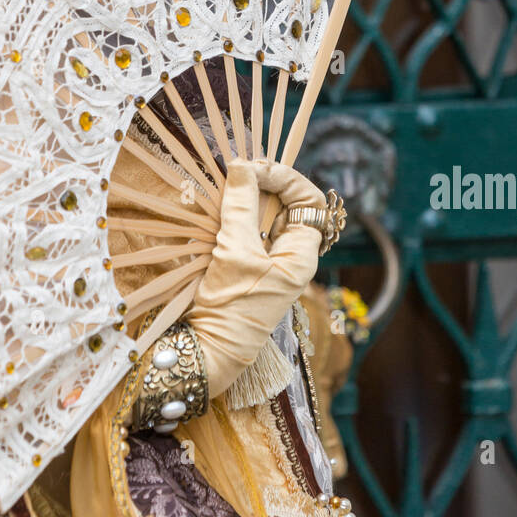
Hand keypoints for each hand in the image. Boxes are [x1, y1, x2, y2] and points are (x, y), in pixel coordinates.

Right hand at [186, 158, 324, 398]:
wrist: (207, 351)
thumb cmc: (231, 307)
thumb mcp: (236, 252)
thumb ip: (241, 206)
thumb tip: (242, 166)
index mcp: (301, 256)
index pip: (309, 201)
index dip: (287, 179)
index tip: (256, 170)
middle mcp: (289, 257)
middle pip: (288, 204)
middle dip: (265, 183)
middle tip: (238, 172)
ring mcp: (267, 261)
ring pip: (265, 214)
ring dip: (247, 197)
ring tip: (227, 186)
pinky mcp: (245, 266)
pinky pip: (247, 228)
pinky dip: (234, 213)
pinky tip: (219, 208)